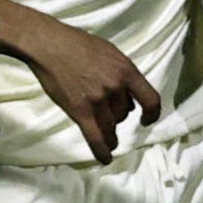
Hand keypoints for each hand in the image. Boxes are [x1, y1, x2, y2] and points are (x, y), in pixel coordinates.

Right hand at [18, 21, 163, 163]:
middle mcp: (115, 87)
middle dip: (117, 114)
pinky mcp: (80, 111)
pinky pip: (95, 138)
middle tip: (105, 110)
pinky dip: (101, 151)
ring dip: (110, 133)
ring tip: (108, 138)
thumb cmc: (78, 44)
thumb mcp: (110, 53)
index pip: (151, 99)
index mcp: (126, 71)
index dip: (152, 114)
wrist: (49, 45)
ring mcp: (98, 100)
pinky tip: (106, 158)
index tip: (146, 120)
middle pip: (124, 114)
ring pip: (111, 126)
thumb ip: (122, 73)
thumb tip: (131, 97)